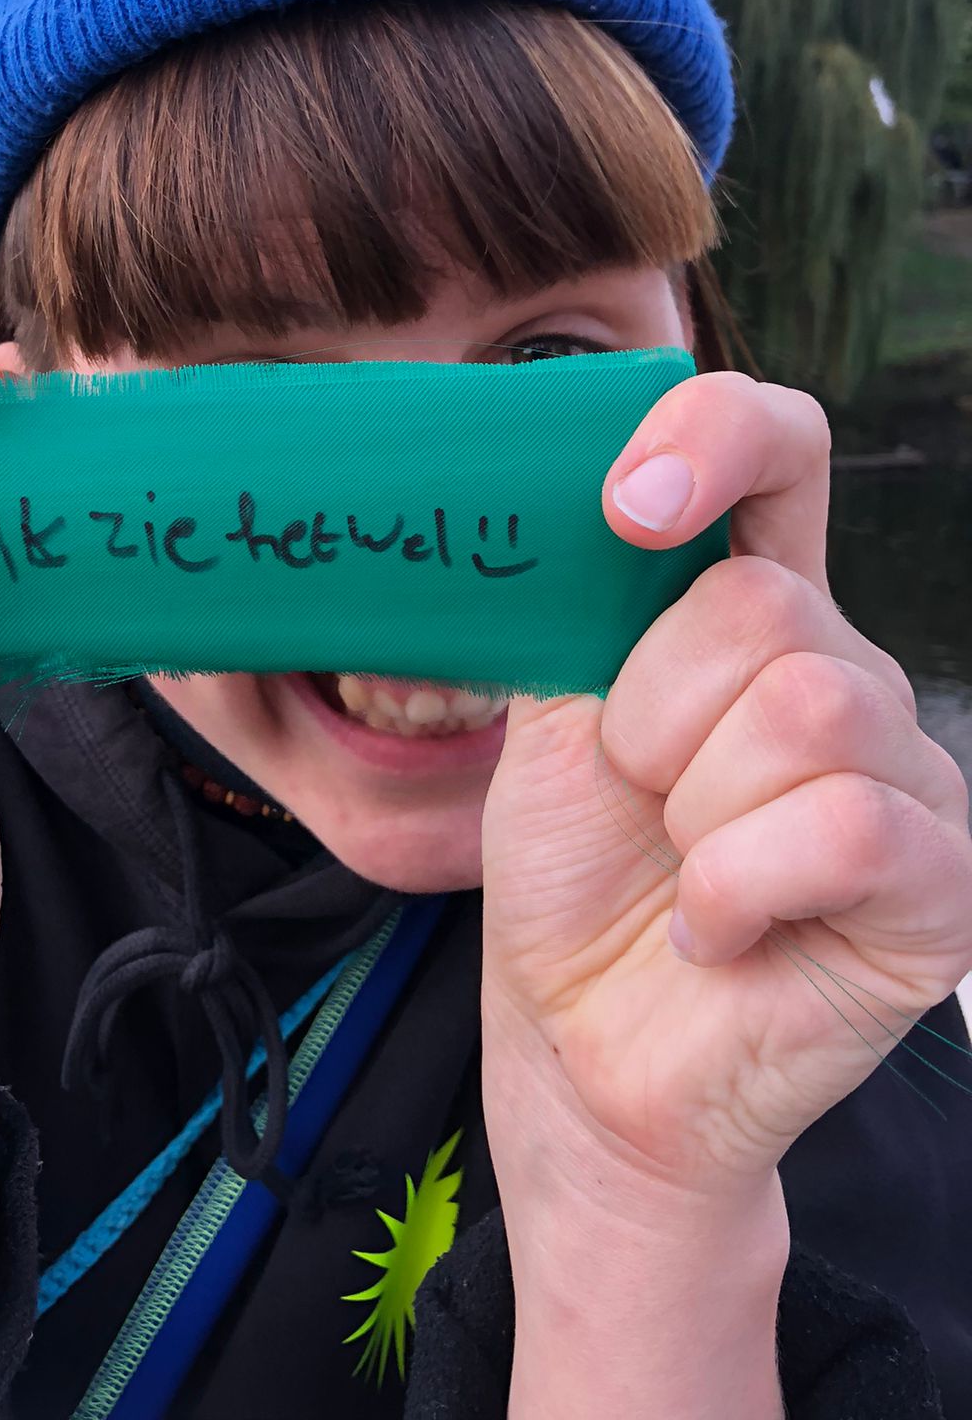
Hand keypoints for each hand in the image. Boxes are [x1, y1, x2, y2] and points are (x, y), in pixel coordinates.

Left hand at [479, 373, 971, 1413]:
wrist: (583, 1050)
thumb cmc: (572, 875)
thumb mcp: (551, 717)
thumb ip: (583, 605)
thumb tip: (567, 488)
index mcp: (747, 607)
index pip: (780, 448)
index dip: (718, 434)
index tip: (629, 506)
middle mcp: (843, 669)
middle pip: (765, 606)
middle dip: (650, 715)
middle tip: (635, 798)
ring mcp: (904, 774)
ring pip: (807, 709)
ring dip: (692, 809)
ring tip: (680, 869)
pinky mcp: (939, 881)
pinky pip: (846, 827)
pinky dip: (737, 886)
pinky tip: (717, 930)